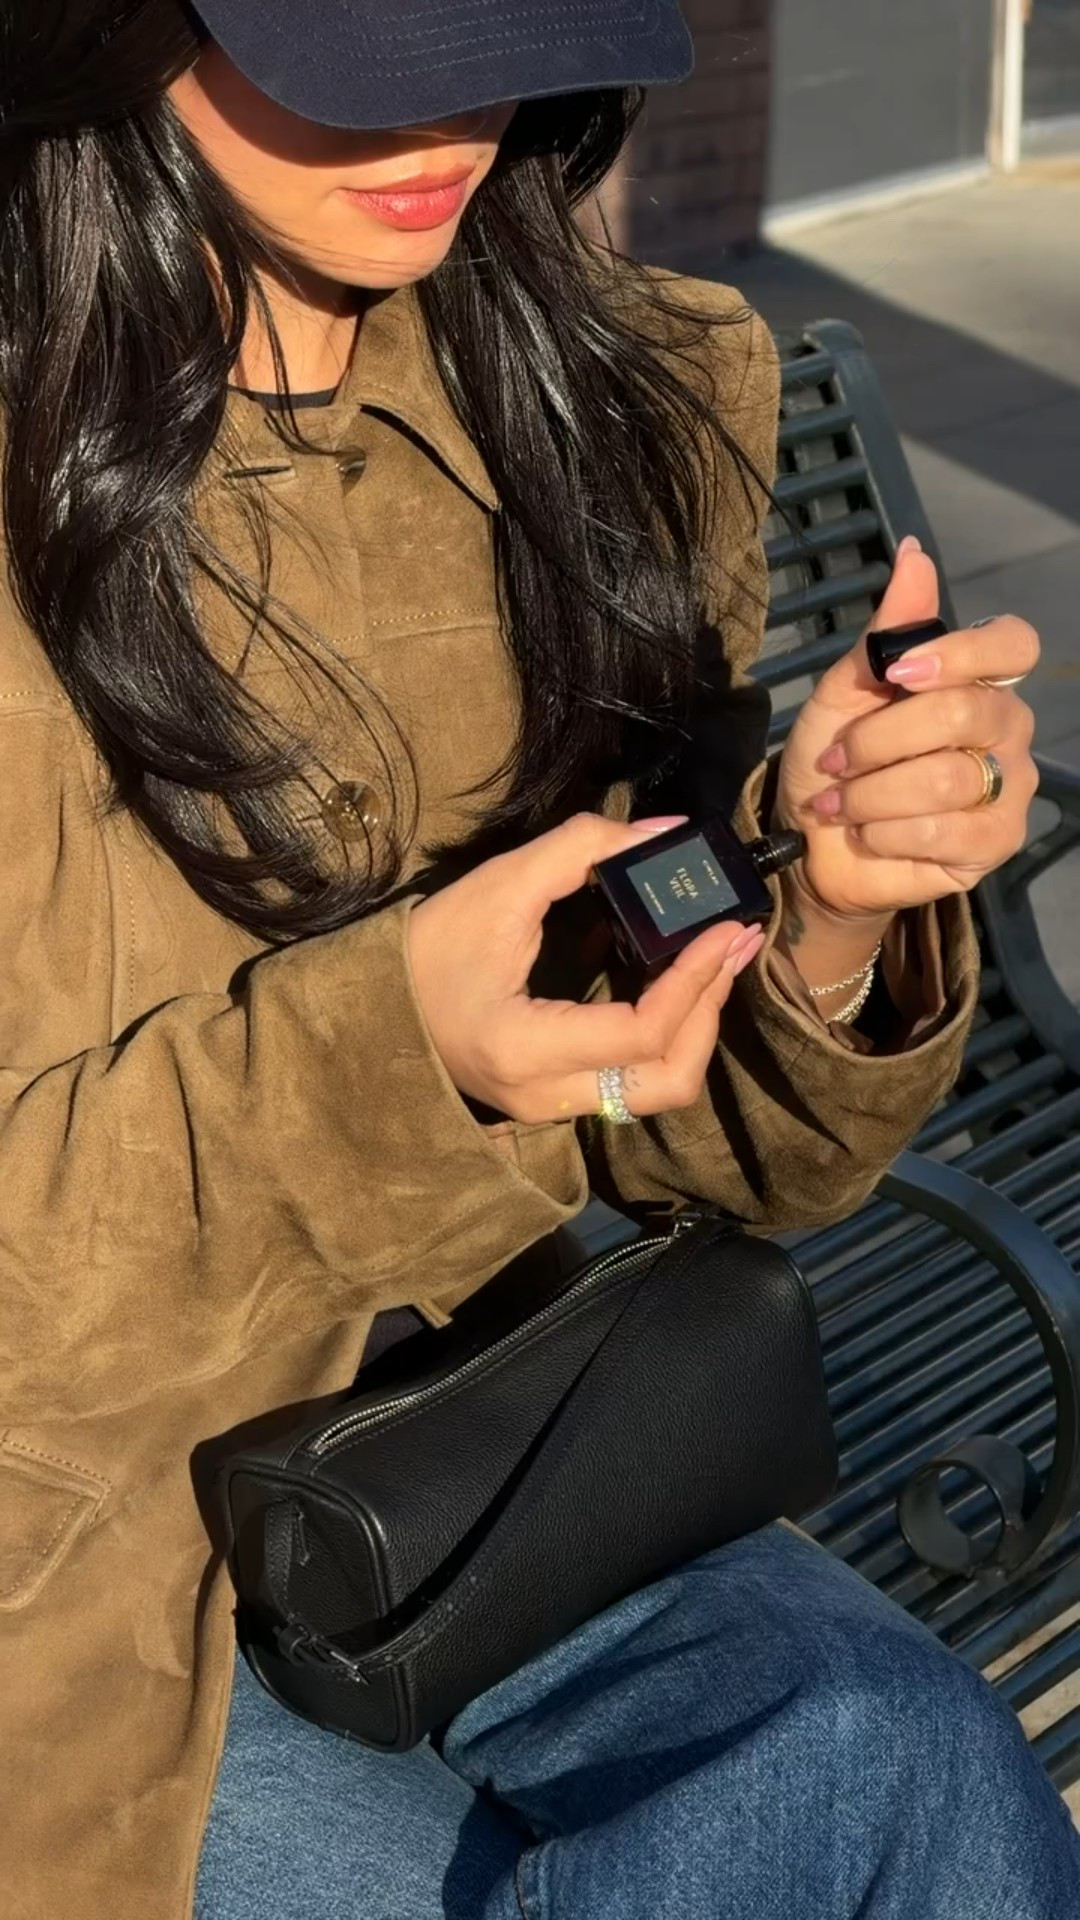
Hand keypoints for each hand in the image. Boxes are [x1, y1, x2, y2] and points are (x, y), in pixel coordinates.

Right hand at [407, 813, 763, 1123]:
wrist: (375, 1009)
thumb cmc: (429, 948)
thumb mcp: (499, 885)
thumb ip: (582, 849)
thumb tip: (664, 832)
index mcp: (526, 1048)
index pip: (641, 1032)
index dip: (695, 980)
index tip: (726, 926)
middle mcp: (546, 1096)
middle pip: (668, 1080)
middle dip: (712, 1010)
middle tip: (735, 944)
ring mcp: (553, 1109)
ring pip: (659, 1090)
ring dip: (698, 1027)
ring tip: (717, 961)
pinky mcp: (557, 1102)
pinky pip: (634, 1081)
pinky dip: (669, 1035)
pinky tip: (679, 984)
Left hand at [775, 539, 1038, 922]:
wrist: (815, 844)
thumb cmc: (836, 761)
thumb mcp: (846, 689)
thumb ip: (887, 629)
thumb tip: (913, 551)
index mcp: (979, 680)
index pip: (1012, 645)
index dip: (959, 654)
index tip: (897, 674)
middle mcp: (1007, 728)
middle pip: (963, 713)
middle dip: (880, 739)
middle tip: (837, 759)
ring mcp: (1009, 788)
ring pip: (945, 777)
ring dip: (872, 792)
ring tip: (841, 803)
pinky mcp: (994, 843)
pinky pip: (941, 830)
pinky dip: (885, 831)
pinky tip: (869, 833)